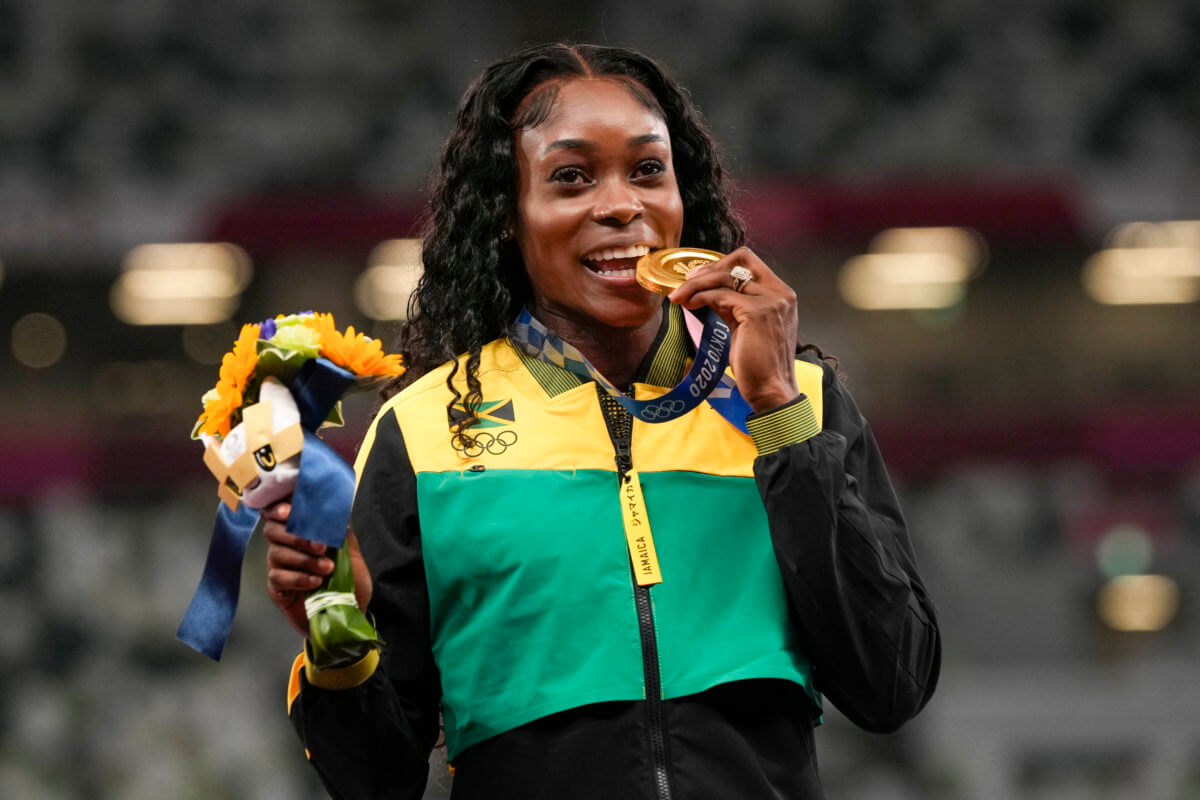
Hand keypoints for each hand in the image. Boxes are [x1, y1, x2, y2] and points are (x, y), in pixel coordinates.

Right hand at [263, 501, 372, 637]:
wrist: (347, 614)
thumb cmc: (348, 582)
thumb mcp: (351, 554)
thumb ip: (342, 533)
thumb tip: (337, 511)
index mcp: (301, 531)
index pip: (280, 513)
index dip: (279, 508)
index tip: (289, 510)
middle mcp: (285, 545)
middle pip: (273, 530)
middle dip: (297, 536)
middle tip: (321, 547)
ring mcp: (278, 566)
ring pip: (277, 554)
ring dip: (304, 559)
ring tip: (327, 569)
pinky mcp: (277, 588)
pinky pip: (278, 578)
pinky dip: (298, 578)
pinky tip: (315, 583)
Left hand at [668, 246, 799, 411]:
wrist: (771, 390)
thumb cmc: (759, 365)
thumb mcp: (747, 327)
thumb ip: (735, 306)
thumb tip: (709, 293)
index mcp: (780, 293)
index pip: (749, 262)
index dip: (722, 264)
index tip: (700, 277)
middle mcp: (779, 292)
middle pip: (738, 260)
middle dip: (709, 268)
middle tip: (685, 282)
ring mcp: (770, 300)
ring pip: (724, 277)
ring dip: (696, 284)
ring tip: (678, 297)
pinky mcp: (755, 312)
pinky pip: (719, 295)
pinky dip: (700, 297)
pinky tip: (689, 305)